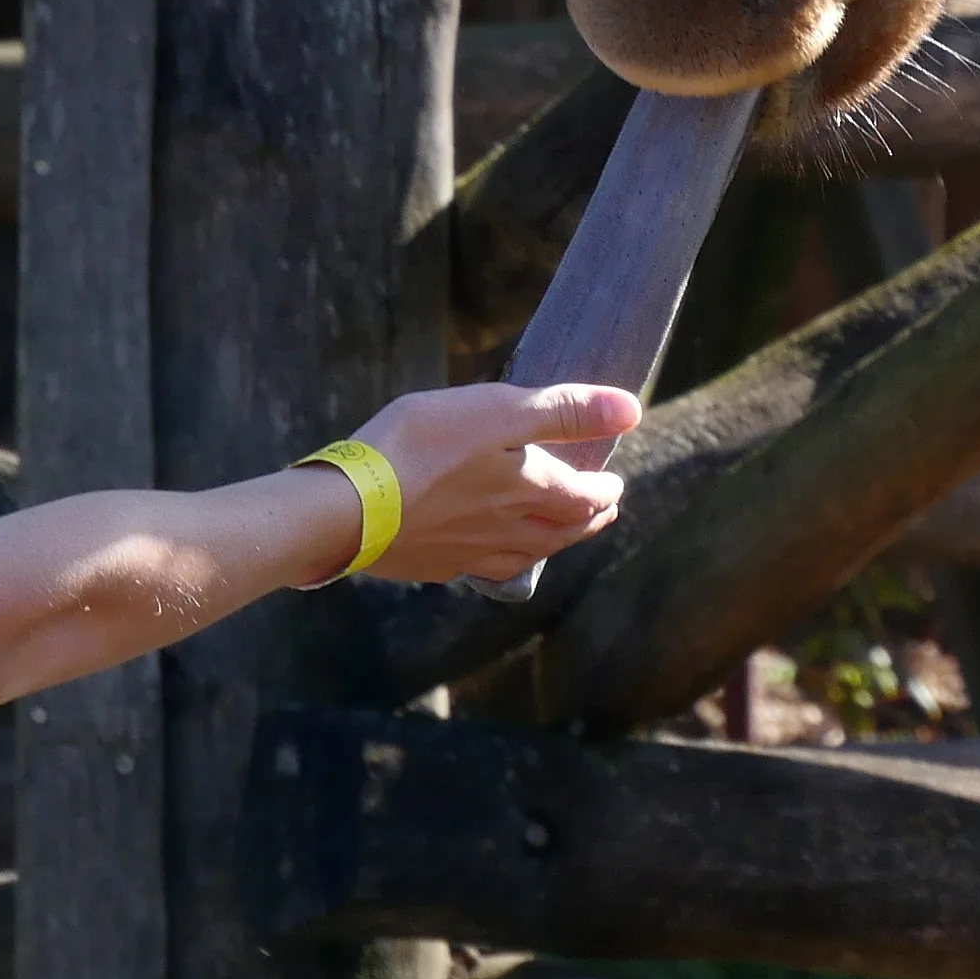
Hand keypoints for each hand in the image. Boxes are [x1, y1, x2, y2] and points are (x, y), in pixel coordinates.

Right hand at [342, 378, 637, 582]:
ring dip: (552, 545)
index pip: (583, 500)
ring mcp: (466, 554)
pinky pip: (480, 567)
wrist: (347, 507)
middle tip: (601, 513)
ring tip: (559, 537)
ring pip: (525, 557)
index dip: (604, 492)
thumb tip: (632, 412)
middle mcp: (506, 531)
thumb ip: (565, 411)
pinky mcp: (429, 564)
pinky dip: (502, 559)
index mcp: (529, 493)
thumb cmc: (424, 446)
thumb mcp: (500, 411)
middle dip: (587, 522)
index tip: (614, 486)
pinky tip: (490, 554)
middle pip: (561, 535)